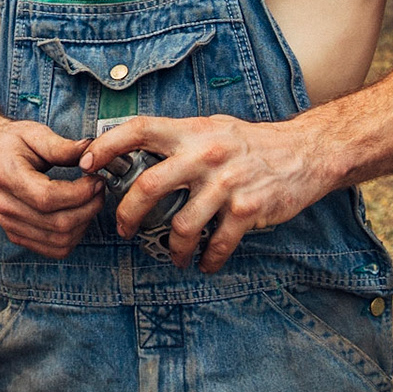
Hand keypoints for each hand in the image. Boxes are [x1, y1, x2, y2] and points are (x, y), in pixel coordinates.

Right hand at [0, 117, 102, 258]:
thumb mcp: (34, 133)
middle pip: (56, 223)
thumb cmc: (11, 142)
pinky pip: (53, 249)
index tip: (96, 179)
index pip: (47, 197)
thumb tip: (90, 151)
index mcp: (6, 176)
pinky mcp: (16, 234)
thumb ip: (62, 146)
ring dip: (84, 223)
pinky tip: (79, 215)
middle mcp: (4, 205)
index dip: (79, 193)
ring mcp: (9, 224)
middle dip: (88, 208)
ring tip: (92, 201)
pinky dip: (74, 236)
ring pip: (59, 240)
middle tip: (100, 188)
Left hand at [79, 115, 333, 272]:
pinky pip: (217, 244)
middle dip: (128, 215)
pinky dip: (207, 260)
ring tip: (174, 257)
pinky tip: (204, 264)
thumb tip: (135, 151)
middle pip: (149, 186)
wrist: (305, 152)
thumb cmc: (251, 143)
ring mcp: (226, 184)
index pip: (140, 129)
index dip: (108, 145)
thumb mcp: (212, 128)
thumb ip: (178, 140)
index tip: (87, 164)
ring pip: (181, 226)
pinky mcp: (247, 210)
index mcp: (191, 132)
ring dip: (172, 249)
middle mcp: (205, 155)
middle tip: (122, 230)